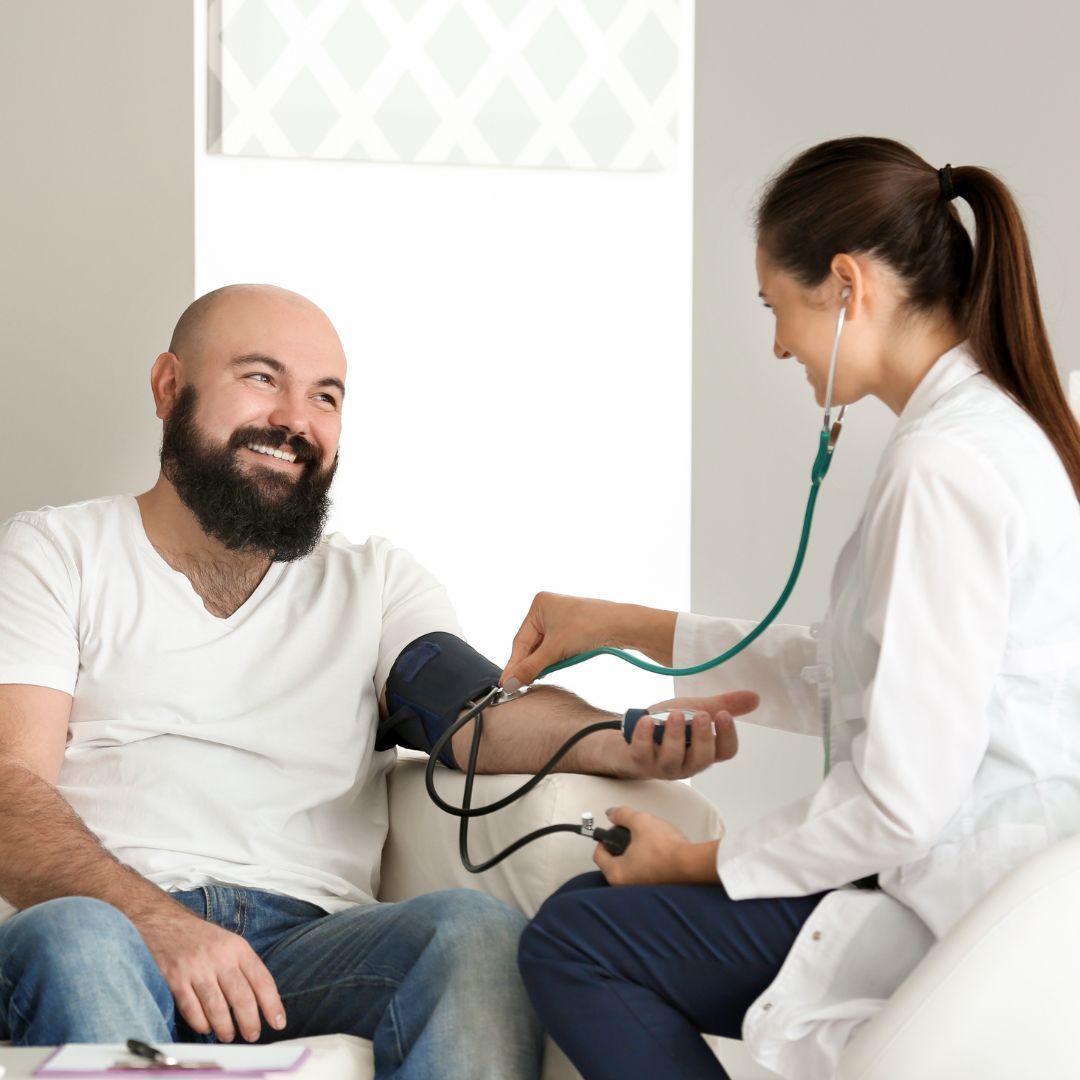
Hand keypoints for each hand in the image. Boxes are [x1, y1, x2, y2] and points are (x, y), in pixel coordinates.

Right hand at [138, 906, 286, 1042]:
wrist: (165, 922)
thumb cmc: (201, 938)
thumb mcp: (230, 943)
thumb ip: (243, 967)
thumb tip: (261, 1000)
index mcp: (238, 948)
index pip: (262, 979)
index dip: (272, 1004)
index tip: (279, 1022)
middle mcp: (220, 958)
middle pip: (241, 997)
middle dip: (250, 1022)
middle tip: (253, 1035)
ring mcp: (197, 969)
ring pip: (217, 1008)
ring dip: (225, 1028)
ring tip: (228, 1035)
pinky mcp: (175, 979)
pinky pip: (191, 1009)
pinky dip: (201, 1024)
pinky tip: (206, 1028)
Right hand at [502, 593, 625, 688]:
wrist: (622, 626)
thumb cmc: (589, 627)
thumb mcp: (555, 649)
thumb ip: (530, 667)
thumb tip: (510, 684)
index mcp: (539, 604)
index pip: (520, 640)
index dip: (514, 664)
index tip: (506, 684)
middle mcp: (548, 609)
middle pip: (531, 644)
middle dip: (527, 665)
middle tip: (518, 686)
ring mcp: (561, 619)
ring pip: (543, 648)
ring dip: (540, 664)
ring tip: (532, 681)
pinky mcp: (573, 629)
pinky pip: (556, 648)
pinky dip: (552, 660)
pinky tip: (549, 671)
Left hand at [594, 806, 719, 885]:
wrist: (691, 864)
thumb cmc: (665, 848)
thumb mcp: (640, 821)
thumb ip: (622, 815)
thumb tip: (613, 813)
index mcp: (616, 873)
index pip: (599, 855)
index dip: (604, 838)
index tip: (612, 830)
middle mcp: (625, 886)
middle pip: (613, 862)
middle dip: (619, 846)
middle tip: (629, 835)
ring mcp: (640, 890)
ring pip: (629, 869)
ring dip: (634, 854)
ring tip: (645, 842)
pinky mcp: (654, 889)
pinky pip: (643, 874)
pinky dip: (645, 863)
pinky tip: (656, 853)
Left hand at [619, 692, 756, 780]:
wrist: (632, 738)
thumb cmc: (668, 727)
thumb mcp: (695, 711)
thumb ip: (722, 705)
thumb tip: (755, 697)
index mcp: (705, 751)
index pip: (725, 752)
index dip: (727, 736)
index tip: (723, 715)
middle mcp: (687, 763)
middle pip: (702, 760)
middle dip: (703, 738)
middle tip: (701, 716)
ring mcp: (662, 765)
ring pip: (672, 759)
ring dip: (675, 736)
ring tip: (675, 714)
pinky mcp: (640, 761)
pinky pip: (643, 753)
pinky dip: (644, 737)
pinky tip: (647, 720)